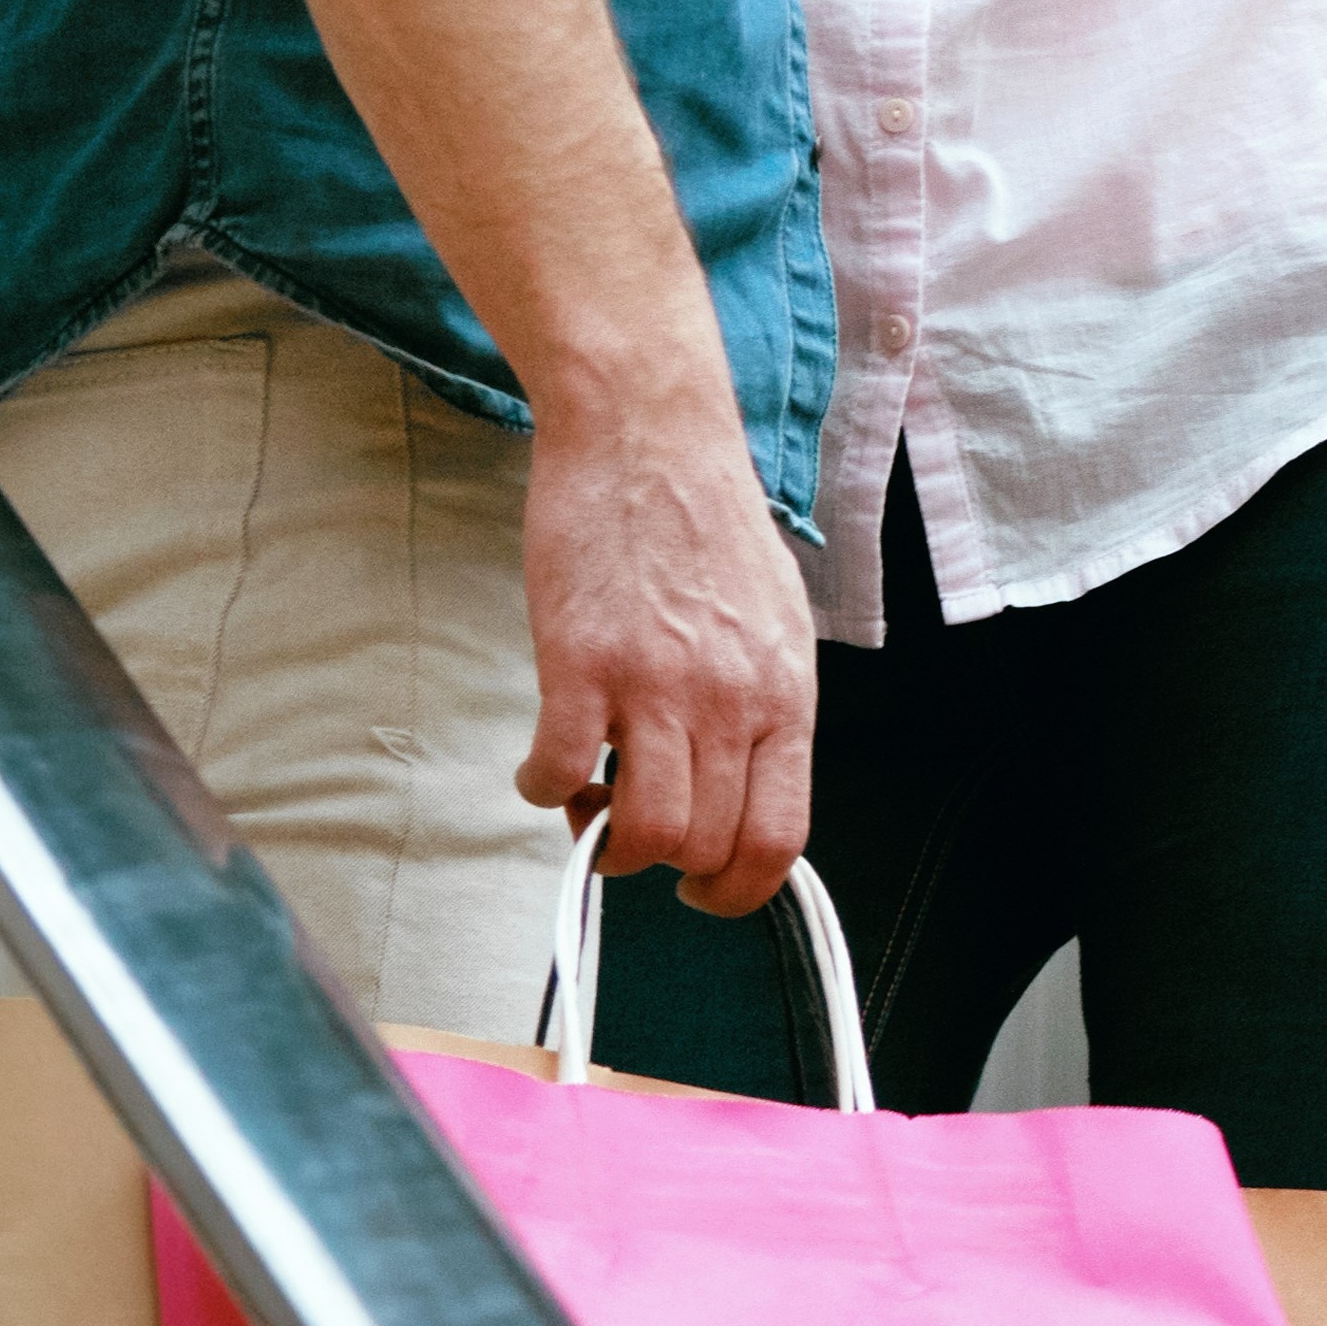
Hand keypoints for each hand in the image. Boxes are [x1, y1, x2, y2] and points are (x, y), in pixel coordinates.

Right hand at [520, 372, 816, 917]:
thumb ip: (762, 707)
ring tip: (589, 804)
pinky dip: (541, 790)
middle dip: (663, 866)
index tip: (702, 890)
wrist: (649, 434)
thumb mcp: (773, 623)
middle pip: (704, 848)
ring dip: (605, 842)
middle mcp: (729, 700)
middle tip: (631, 833)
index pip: (779, 839)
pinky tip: (541, 766)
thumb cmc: (706, 522)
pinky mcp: (581, 660)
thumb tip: (742, 787)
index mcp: (784, 696)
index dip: (737, 890)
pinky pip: (556, 771)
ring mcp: (655, 684)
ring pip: (640, 831)